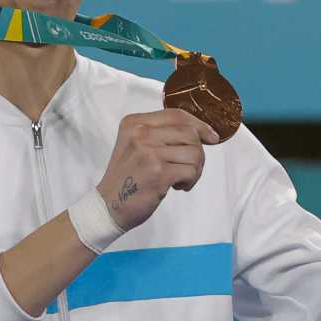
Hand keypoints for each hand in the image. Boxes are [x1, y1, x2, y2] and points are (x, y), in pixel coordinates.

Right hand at [96, 108, 219, 231]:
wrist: (108, 205)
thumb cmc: (127, 177)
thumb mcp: (136, 146)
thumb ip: (160, 134)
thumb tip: (202, 132)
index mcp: (134, 123)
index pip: (176, 115)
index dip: (198, 124)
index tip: (211, 137)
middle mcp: (140, 133)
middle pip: (189, 133)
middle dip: (197, 153)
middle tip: (187, 168)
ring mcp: (149, 152)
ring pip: (194, 153)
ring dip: (195, 170)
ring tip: (180, 179)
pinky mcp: (158, 172)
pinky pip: (191, 171)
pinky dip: (190, 181)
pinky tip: (176, 187)